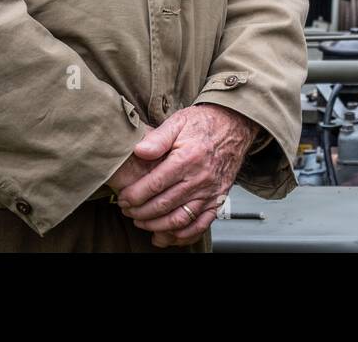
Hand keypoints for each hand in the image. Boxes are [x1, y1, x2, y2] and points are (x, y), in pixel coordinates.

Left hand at [115, 103, 258, 246]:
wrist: (234, 126)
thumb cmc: (204, 123)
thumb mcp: (178, 122)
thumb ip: (157, 137)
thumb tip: (139, 151)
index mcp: (188, 158)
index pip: (154, 185)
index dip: (134, 195)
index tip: (123, 198)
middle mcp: (200, 178)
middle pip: (163, 205)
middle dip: (140, 212)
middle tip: (128, 211)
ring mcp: (210, 192)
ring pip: (179, 219)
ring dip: (157, 226)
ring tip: (142, 222)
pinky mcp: (218, 199)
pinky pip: (201, 225)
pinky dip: (183, 235)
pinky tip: (168, 235)